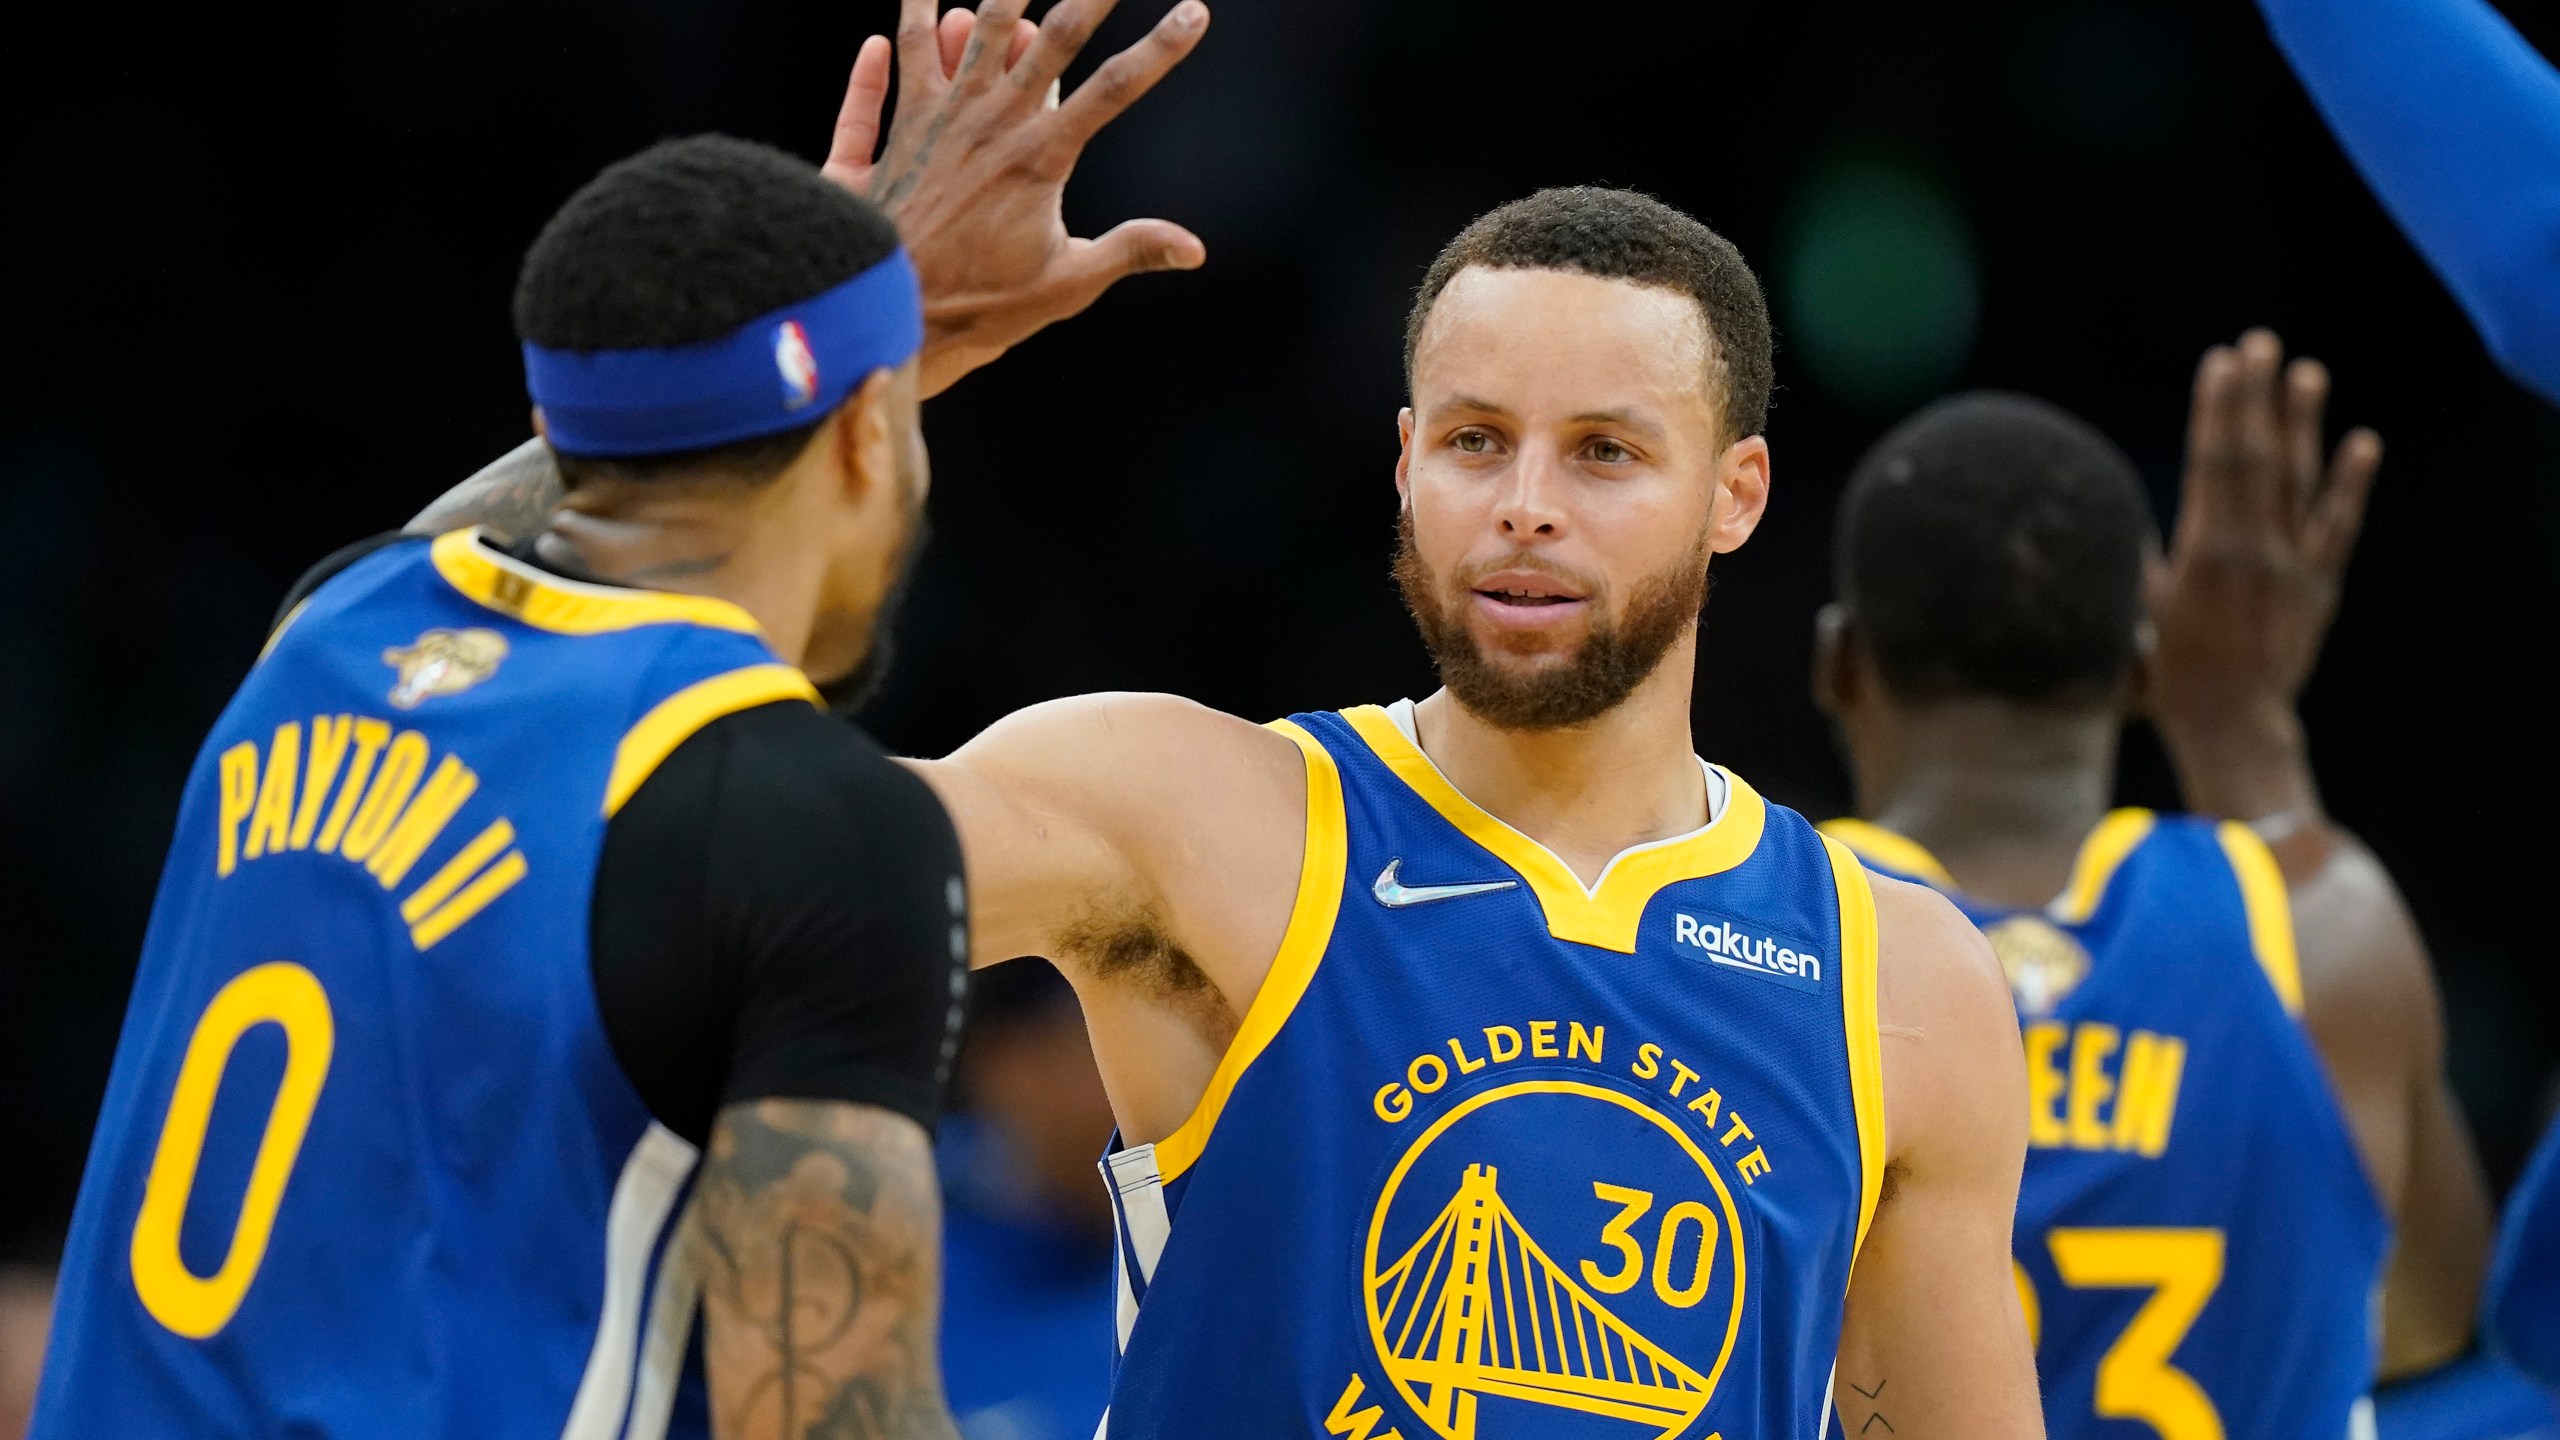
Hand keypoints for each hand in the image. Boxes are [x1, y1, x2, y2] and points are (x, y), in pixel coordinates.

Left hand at [824, 0, 1210, 396]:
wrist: (893, 310)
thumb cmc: (982, 305)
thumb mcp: (1068, 284)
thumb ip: (1130, 250)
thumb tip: (1196, 248)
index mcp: (1042, 157)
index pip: (1116, 88)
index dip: (1162, 48)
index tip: (1194, 13)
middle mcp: (995, 122)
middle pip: (1053, 35)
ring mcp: (944, 116)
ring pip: (976, 27)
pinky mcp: (903, 124)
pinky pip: (906, 56)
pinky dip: (914, 22)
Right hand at [2146, 328, 2381, 819]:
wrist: (2231, 724)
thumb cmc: (2167, 675)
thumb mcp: (2135, 611)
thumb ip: (2134, 558)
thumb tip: (2113, 511)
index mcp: (2206, 552)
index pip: (2215, 462)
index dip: (2219, 408)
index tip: (2221, 362)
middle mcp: (2255, 549)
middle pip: (2258, 457)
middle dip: (2257, 397)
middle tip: (2260, 343)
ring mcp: (2293, 566)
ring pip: (2300, 481)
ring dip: (2304, 423)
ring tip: (2307, 372)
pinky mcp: (2319, 587)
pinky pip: (2339, 528)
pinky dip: (2351, 485)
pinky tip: (2363, 444)